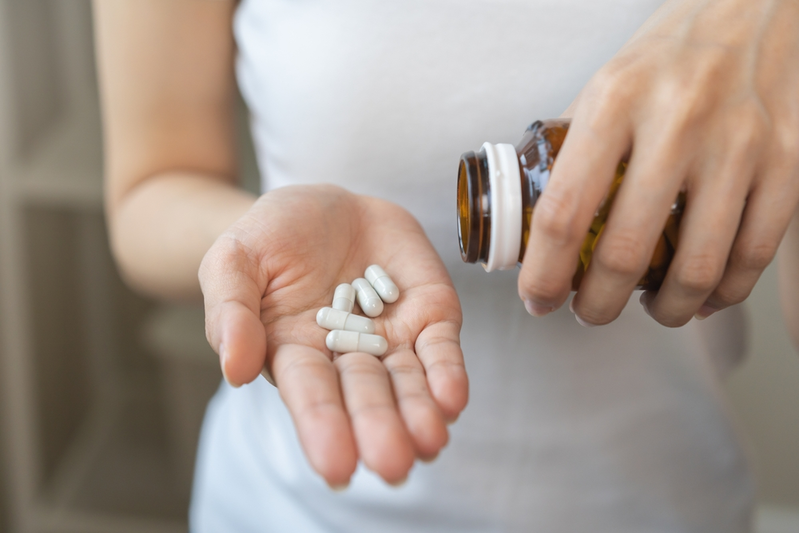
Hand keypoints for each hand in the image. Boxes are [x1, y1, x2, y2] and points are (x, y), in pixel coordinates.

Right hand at [199, 185, 467, 486]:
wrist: (326, 203)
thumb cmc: (272, 236)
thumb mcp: (233, 261)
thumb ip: (231, 311)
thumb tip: (234, 370)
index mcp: (294, 352)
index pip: (310, 393)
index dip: (323, 425)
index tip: (337, 465)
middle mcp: (346, 356)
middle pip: (365, 395)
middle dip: (379, 428)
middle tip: (393, 464)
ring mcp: (392, 337)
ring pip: (409, 382)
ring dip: (420, 413)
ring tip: (429, 441)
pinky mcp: (428, 312)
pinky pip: (441, 347)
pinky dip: (448, 372)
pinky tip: (452, 399)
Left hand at [518, 0, 798, 326]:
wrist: (754, 8)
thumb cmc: (667, 55)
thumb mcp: (602, 86)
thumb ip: (569, 154)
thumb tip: (534, 225)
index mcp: (614, 101)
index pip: (563, 212)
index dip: (543, 273)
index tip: (539, 297)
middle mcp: (677, 122)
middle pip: (625, 252)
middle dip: (598, 305)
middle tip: (589, 311)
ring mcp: (738, 144)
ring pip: (695, 268)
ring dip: (665, 310)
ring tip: (649, 308)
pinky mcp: (787, 163)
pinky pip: (752, 256)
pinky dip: (722, 293)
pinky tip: (703, 295)